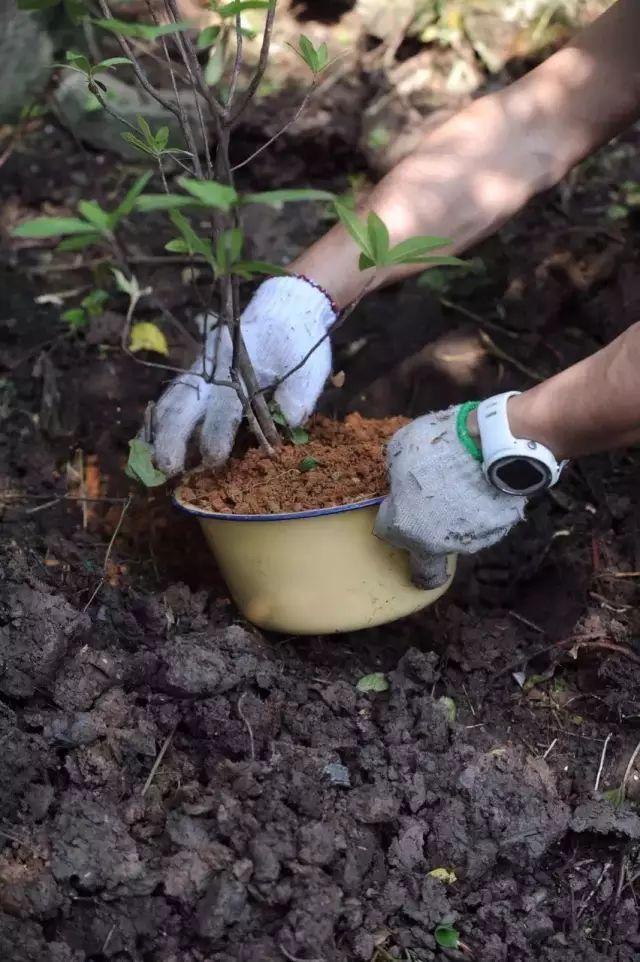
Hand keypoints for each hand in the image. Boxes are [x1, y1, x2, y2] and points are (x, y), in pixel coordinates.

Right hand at [151, 276, 335, 475]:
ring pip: (171, 403)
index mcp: (240, 371)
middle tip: (166, 468)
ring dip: (157, 432)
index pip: (224, 409)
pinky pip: (171, 398)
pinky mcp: (196, 375)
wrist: (284, 310)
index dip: (218, 435)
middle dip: (172, 439)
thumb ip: (299, 395)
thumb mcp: (309, 368)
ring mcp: (200, 373)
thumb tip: (289, 421)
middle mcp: (213, 373)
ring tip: (145, 461)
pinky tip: (145, 442)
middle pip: (184, 407)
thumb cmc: (297, 344)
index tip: (213, 460)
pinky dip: (157, 420)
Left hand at [374, 405, 526, 587]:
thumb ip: (396, 471)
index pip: (387, 530)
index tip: (399, 497)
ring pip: (454, 538)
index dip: (392, 511)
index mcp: (404, 528)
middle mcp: (434, 545)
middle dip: (422, 529)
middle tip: (429, 504)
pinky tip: (481, 489)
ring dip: (452, 521)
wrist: (490, 445)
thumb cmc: (436, 447)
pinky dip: (478, 512)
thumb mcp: (400, 449)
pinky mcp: (496, 532)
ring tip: (461, 489)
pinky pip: (481, 525)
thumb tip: (401, 477)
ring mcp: (468, 541)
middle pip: (422, 547)